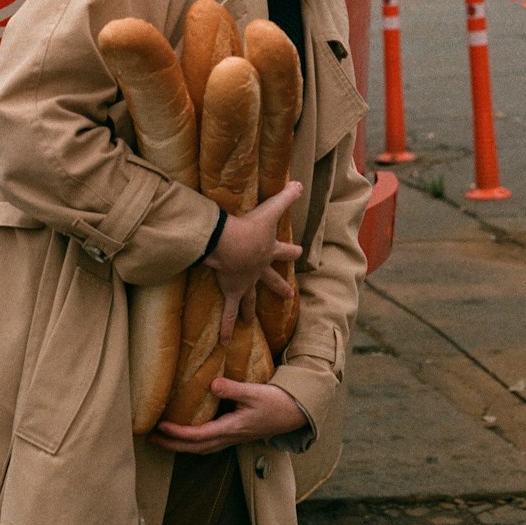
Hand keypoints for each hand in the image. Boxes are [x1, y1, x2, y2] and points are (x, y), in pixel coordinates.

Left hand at [152, 376, 307, 454]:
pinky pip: (208, 442)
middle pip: (195, 448)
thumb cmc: (275, 402)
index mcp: (232, 428)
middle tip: (151, 438)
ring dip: (180, 445)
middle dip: (172, 445)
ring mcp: (232, 438)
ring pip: (201, 448)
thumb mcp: (254, 392)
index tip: (161, 426)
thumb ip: (233, 388)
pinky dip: (193, 441)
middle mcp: (229, 437)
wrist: (293, 413)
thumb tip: (212, 384)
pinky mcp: (234, 434)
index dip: (178, 433)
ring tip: (162, 437)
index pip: (199, 435)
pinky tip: (187, 432)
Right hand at [205, 182, 302, 342]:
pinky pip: (228, 313)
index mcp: (268, 251)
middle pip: (271, 281)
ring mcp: (245, 283)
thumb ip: (286, 196)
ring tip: (249, 323)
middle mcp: (259, 270)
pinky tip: (225, 342)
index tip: (299, 254)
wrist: (232, 244)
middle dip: (279, 288)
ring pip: (249, 300)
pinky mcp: (231, 290)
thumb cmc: (250, 226)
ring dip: (249, 311)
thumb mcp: (271, 209)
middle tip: (288, 297)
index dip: (292, 252)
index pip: (285, 251)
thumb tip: (300, 181)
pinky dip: (226, 327)